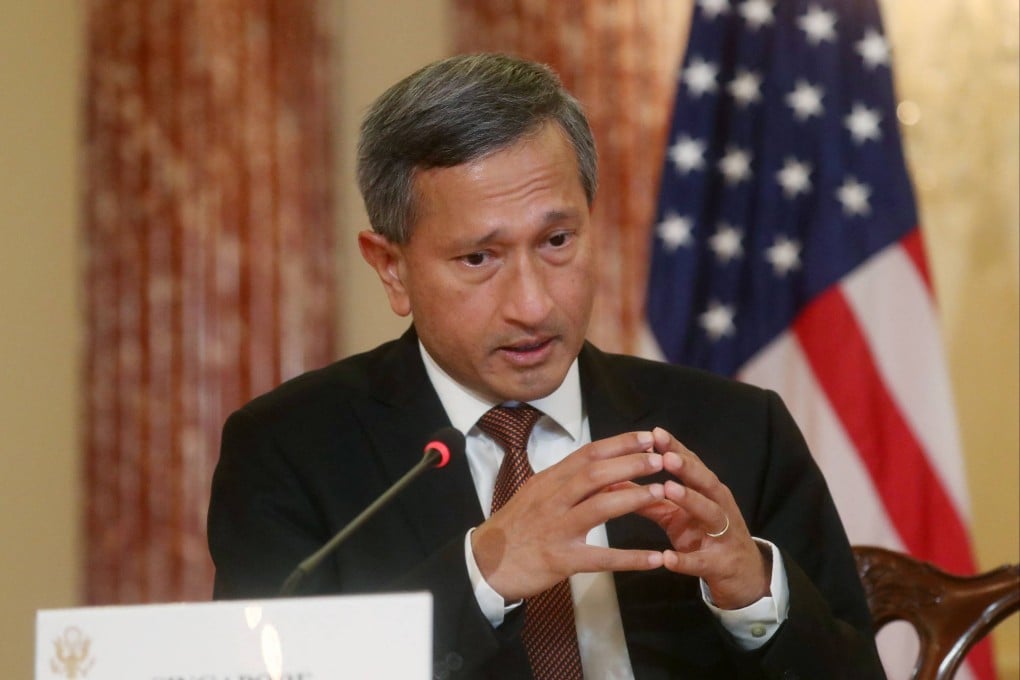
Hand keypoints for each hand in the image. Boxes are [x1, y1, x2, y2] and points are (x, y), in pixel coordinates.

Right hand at [471, 431, 666, 600]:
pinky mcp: (561, 559)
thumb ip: (567, 483)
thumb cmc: (515, 528)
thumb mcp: (536, 495)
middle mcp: (552, 499)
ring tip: (662, 493)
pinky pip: (602, 558)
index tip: (647, 437)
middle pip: (595, 474)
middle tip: (661, 459)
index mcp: (548, 481)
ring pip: (599, 507)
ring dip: (634, 498)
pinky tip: (655, 559)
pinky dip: (630, 558)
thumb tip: (606, 473)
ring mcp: (556, 528)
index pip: (587, 454)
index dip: (619, 443)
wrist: (484, 564)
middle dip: (631, 463)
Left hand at [633, 427, 770, 609]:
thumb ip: (650, 498)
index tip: (656, 433)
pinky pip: (701, 562)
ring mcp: (723, 535)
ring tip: (669, 489)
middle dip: (686, 468)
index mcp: (708, 491)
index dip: (675, 449)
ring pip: (710, 513)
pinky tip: (667, 558)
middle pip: (706, 483)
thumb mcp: (676, 515)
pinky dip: (684, 561)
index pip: (692, 464)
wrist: (742, 574)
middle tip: (665, 456)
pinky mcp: (719, 564)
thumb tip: (616, 482)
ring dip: (690, 500)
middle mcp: (719, 507)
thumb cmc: (705, 535)